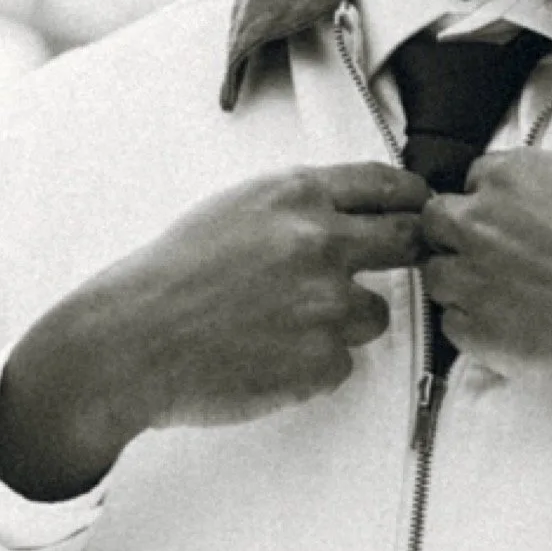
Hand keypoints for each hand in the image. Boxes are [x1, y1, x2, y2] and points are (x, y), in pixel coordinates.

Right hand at [0, 162, 428, 498]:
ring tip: (285, 326)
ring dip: (346, 322)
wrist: (131, 342)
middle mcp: (321, 243)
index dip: (412, 200)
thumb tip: (357, 210)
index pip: (388, 185)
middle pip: (409, 243)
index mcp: (297, 196)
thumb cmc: (172, 275)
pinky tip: (269, 357)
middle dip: (405, 255)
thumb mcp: (234, 209)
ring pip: (376, 314)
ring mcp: (327, 304)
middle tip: (391, 269)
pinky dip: (315, 365)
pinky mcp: (323, 359)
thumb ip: (299, 206)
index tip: (420, 210)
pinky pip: (343, 362)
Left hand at [419, 152, 551, 402]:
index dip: (494, 204)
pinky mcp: (475, 329)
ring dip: (464, 286)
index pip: (475, 179)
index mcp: (515, 175)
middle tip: (498, 261)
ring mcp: (472, 276)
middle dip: (461, 238)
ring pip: (438, 275)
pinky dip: (476, 330)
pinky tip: (516, 333)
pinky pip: (453, 325)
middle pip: (439, 221)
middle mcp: (482, 220)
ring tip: (509, 303)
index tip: (512, 223)